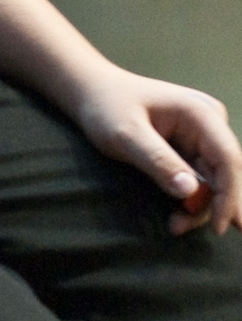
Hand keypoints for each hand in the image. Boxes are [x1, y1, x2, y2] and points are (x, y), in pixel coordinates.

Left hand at [75, 64, 241, 235]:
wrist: (92, 92)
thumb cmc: (107, 106)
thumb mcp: (126, 134)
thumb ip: (158, 160)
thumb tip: (191, 191)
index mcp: (199, 112)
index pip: (228, 159)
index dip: (229, 195)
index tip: (218, 227)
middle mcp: (208, 123)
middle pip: (226, 173)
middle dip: (213, 206)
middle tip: (183, 228)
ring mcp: (201, 136)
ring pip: (215, 181)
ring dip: (200, 206)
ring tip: (175, 225)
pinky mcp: (191, 148)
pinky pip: (202, 179)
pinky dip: (192, 199)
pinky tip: (178, 215)